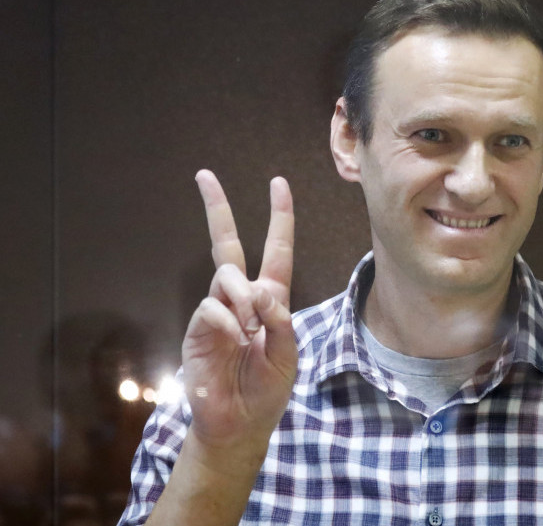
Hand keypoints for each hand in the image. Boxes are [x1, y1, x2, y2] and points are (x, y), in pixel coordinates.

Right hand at [182, 170, 297, 457]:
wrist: (239, 423)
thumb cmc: (267, 389)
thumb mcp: (288, 354)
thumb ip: (280, 320)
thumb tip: (258, 290)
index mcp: (271, 300)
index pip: (275, 250)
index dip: (279, 218)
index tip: (278, 184)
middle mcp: (241, 298)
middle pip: (226, 244)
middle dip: (218, 209)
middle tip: (204, 175)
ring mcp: (217, 311)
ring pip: (226, 275)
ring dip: (243, 295)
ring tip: (250, 328)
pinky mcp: (198, 328)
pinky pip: (212, 308)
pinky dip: (228, 320)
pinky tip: (236, 338)